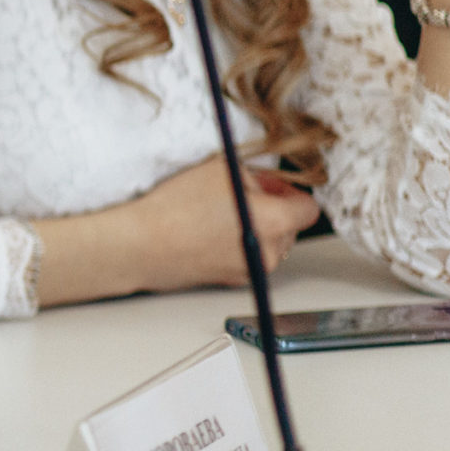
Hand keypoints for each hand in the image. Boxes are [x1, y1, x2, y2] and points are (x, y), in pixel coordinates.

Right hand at [124, 157, 320, 291]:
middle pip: (289, 227)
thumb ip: (253, 175)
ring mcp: (252, 270)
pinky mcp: (231, 281)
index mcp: (275, 221)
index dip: (289, 192)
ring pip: (267, 243)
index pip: (307, 209)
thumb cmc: (176, 208)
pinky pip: (246, 257)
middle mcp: (271, 252)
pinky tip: (205, 232)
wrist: (141, 245)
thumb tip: (262, 184)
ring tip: (216, 215)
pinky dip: (235, 245)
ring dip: (253, 228)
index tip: (272, 186)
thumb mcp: (220, 170)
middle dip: (271, 210)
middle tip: (239, 196)